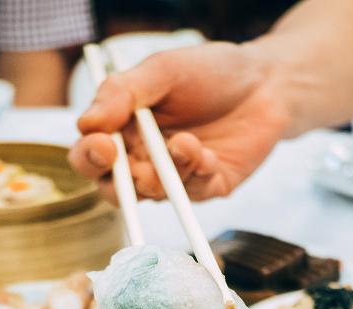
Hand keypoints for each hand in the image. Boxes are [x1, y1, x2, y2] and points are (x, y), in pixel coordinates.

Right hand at [69, 42, 291, 201]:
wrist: (266, 81)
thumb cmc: (209, 72)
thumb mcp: (163, 70)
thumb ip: (123, 92)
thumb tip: (87, 123)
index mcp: (122, 130)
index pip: (90, 156)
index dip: (89, 158)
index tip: (103, 144)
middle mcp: (143, 159)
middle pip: (115, 190)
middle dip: (122, 185)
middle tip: (138, 167)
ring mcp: (175, 177)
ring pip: (154, 194)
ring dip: (167, 174)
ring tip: (187, 144)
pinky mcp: (207, 186)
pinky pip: (193, 194)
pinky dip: (198, 173)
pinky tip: (208, 153)